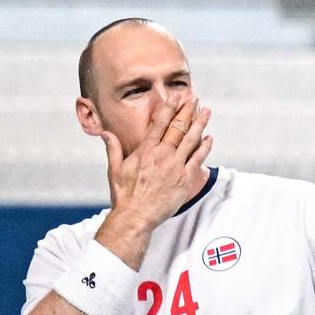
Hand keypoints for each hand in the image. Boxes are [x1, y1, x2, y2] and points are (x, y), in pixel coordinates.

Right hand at [102, 96, 214, 232]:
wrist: (136, 216)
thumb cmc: (124, 195)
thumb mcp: (115, 169)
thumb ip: (113, 148)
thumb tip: (106, 133)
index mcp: (146, 151)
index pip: (160, 124)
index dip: (169, 108)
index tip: (175, 97)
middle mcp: (162, 155)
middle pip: (178, 127)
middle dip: (187, 110)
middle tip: (194, 98)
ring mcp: (175, 167)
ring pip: (191, 140)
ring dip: (200, 124)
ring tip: (206, 111)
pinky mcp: (185, 180)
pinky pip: (198, 159)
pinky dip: (204, 148)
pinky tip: (209, 138)